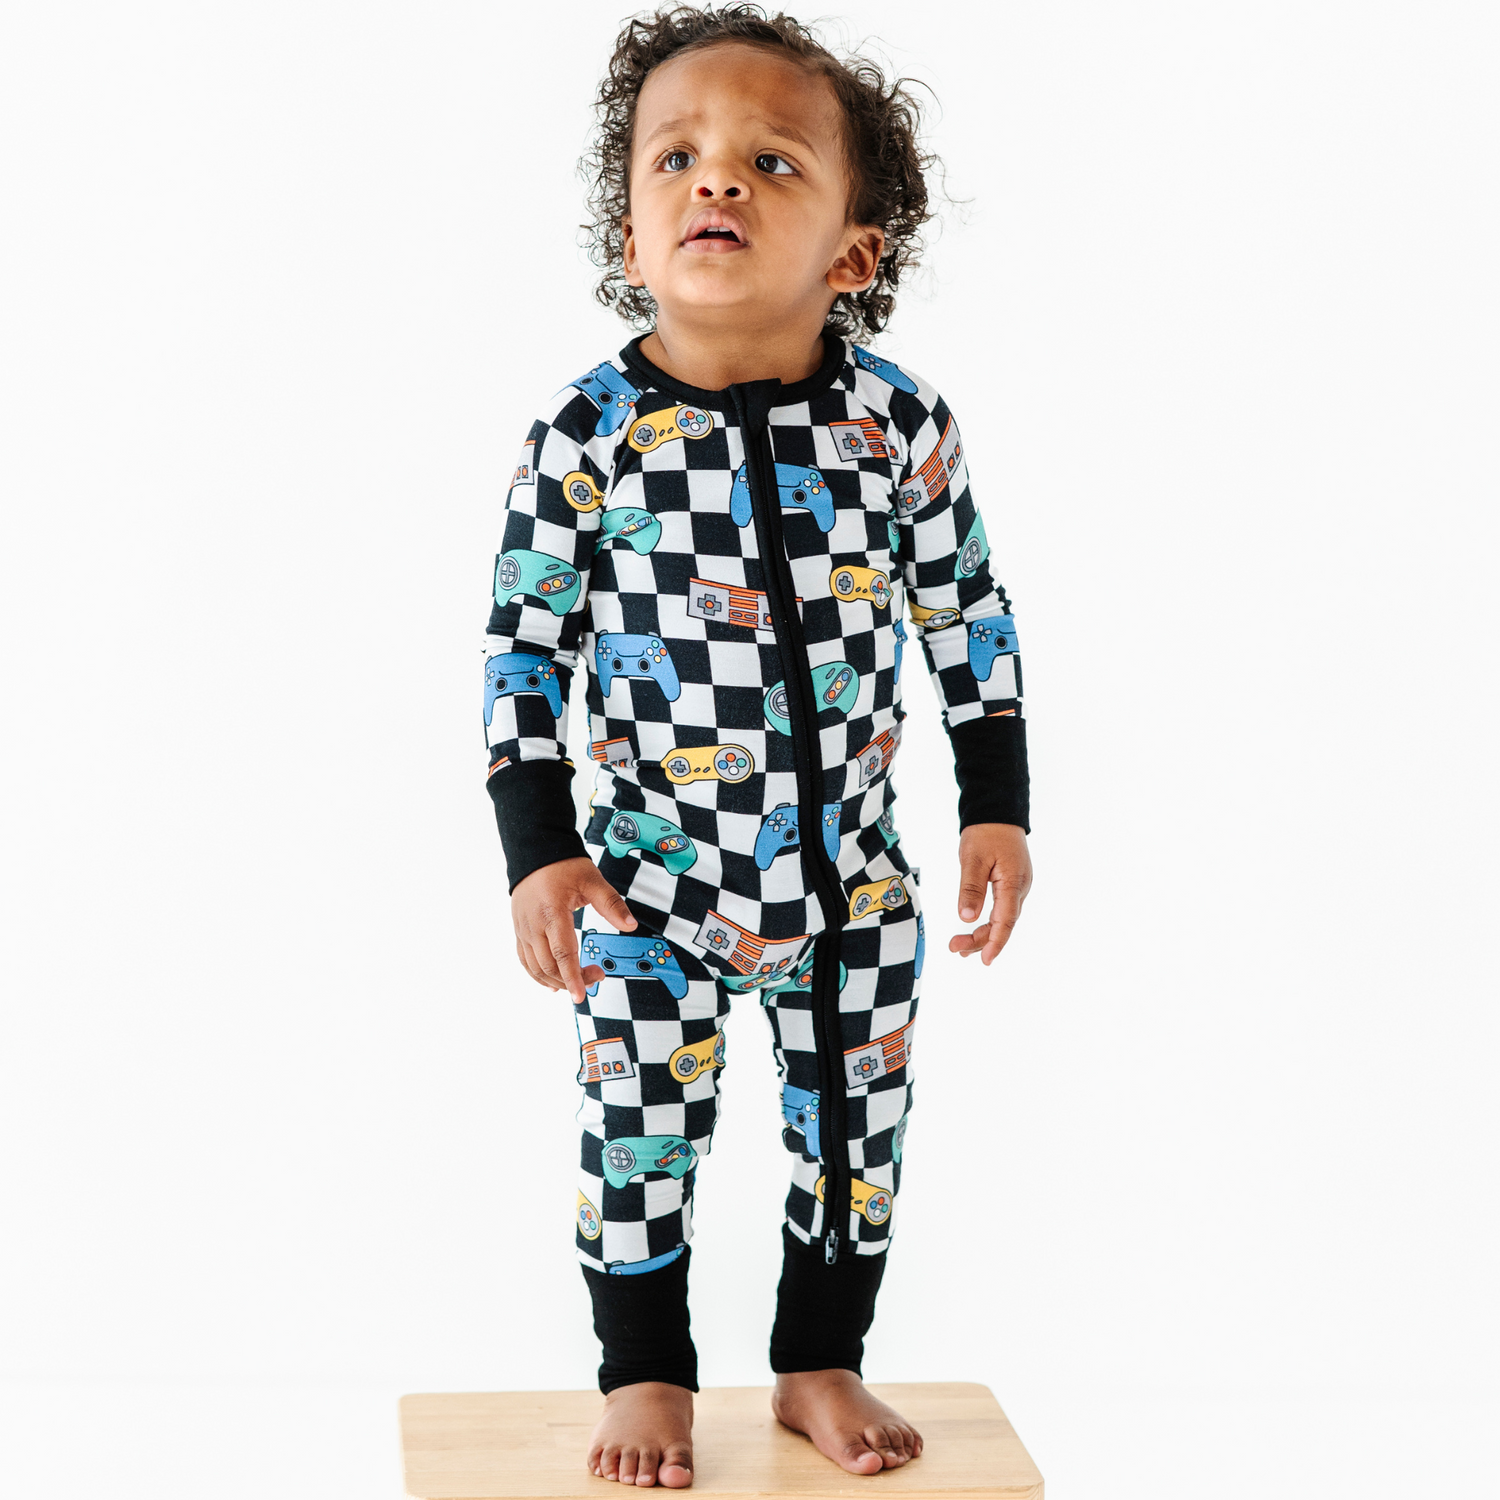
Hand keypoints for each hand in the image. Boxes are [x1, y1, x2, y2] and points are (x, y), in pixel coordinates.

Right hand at [511, 856, 635, 1004]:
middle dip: (572, 980)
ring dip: (556, 981)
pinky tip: (552, 982)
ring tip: (578, 981)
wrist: (534, 852)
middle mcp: (534, 924)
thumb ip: (612, 904)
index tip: (581, 995)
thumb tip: (630, 925)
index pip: (563, 954)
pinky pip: (525, 960)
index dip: (573, 977)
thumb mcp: (592, 880)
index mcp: (552, 912)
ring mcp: (524, 929)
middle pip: (549, 966)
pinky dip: (538, 975)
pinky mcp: (519, 930)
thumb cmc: (563, 865)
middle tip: (597, 976)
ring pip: (535, 967)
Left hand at [949, 823, 1031, 964]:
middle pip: (1004, 924)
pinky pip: (1003, 909)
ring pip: (1003, 918)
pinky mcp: (1012, 884)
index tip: (985, 959)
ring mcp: (1018, 886)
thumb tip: (966, 917)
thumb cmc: (986, 832)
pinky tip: (975, 929)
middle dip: (981, 940)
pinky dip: (989, 922)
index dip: (995, 942)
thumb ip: (971, 889)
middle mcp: (1020, 888)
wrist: (997, 812)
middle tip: (955, 948)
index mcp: (1013, 882)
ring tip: (961, 947)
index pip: (1005, 920)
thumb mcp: (973, 859)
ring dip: (984, 934)